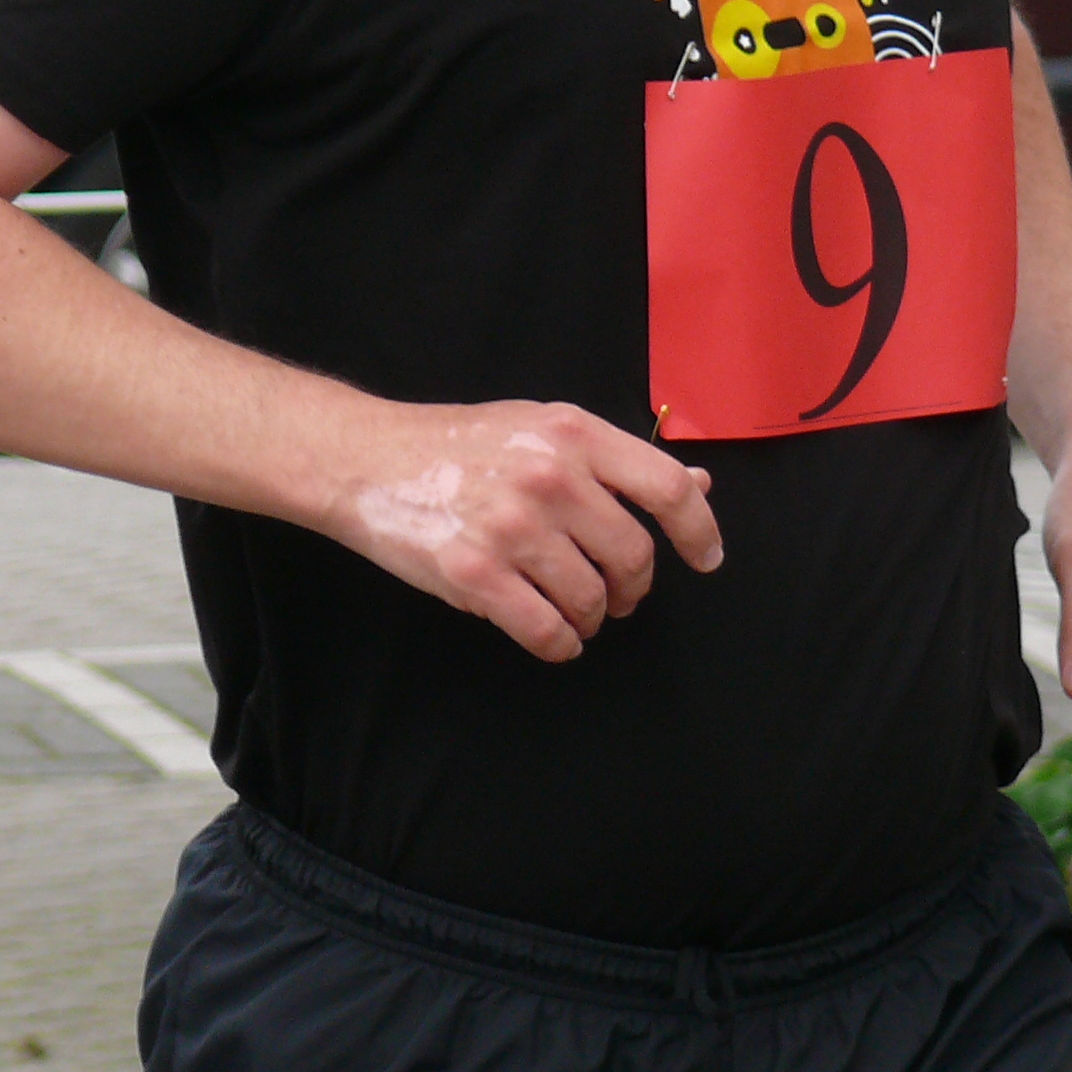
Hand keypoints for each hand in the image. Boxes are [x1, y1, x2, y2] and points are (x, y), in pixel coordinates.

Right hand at [326, 402, 724, 663]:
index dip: (699, 530)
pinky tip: (554, 636)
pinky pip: (546, 630)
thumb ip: (618, 461)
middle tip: (618, 595)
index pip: (667, 487)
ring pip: (591, 598)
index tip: (705, 559)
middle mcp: (550, 476)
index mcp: (573, 433)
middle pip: (633, 555)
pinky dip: (561, 644)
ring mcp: (511, 526)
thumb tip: (699, 483)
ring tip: (577, 612)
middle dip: (633, 588)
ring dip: (593, 618)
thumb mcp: (543, 428)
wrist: (367, 458)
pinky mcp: (474, 572)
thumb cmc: (459, 444)